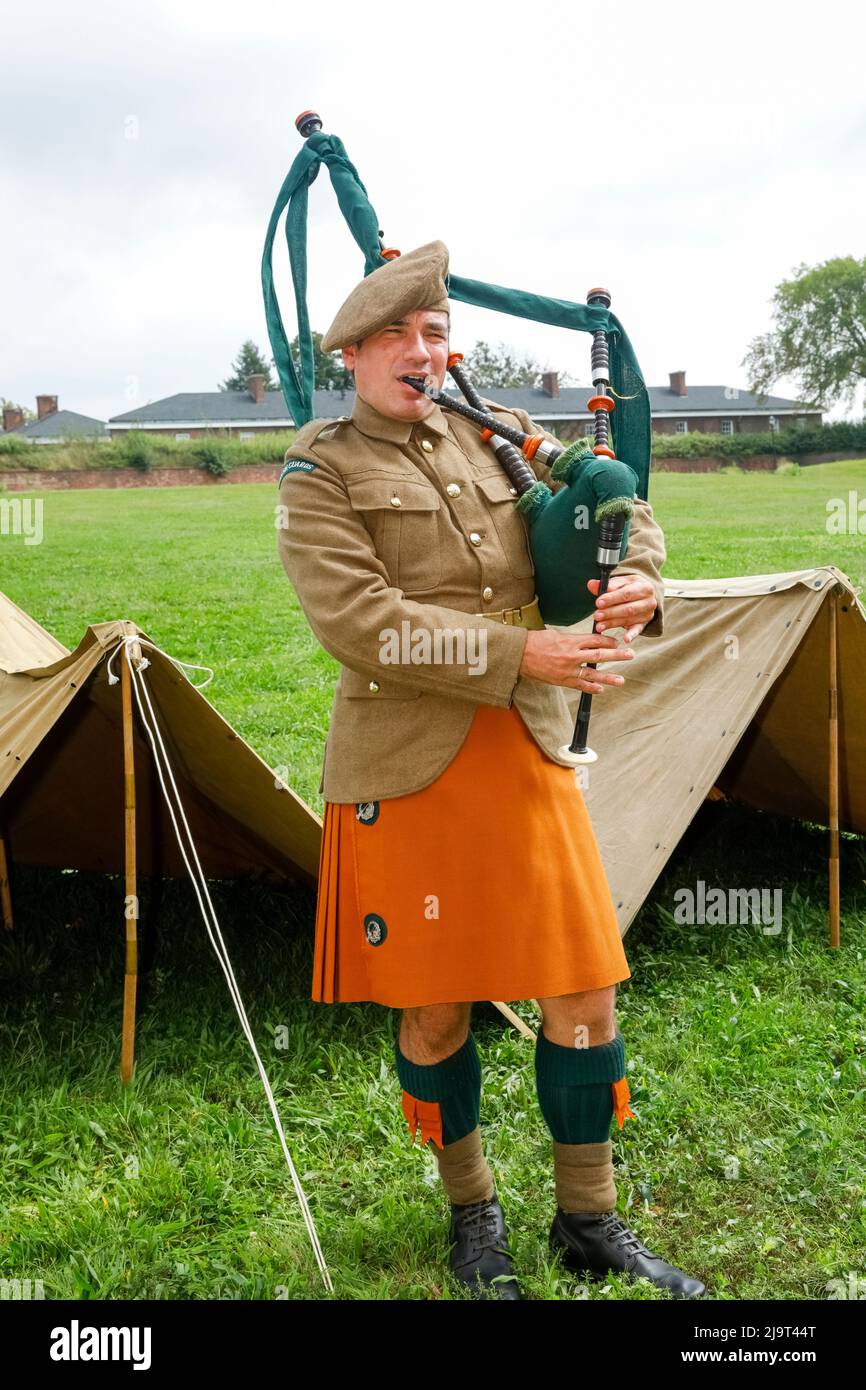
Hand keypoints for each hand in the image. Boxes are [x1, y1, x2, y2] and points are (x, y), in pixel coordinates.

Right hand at [519, 629, 634, 693]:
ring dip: (609, 678)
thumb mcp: (556, 634)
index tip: (617, 642)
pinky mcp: (562, 680)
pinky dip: (591, 688)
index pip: (595, 640)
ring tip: (621, 680)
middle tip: (630, 655)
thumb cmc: (536, 641)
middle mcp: (572, 655)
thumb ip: (572, 638)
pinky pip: (580, 685)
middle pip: (599, 656)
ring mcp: (568, 670)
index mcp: (571, 641)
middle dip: (617, 656)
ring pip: (593, 674)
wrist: (520, 654)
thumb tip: (586, 640)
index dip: (608, 641)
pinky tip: (601, 689)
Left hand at [588, 575, 656, 642]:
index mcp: (644, 587)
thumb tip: (591, 584)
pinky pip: (638, 630)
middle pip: (628, 608)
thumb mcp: (620, 582)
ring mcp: (647, 614)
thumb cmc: (628, 587)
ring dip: (613, 623)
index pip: (626, 593)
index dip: (612, 599)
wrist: (642, 595)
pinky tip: (626, 639)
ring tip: (599, 626)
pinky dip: (632, 635)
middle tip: (596, 616)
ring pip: (629, 619)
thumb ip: (606, 584)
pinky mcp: (644, 624)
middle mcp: (649, 601)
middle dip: (610, 613)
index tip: (598, 603)